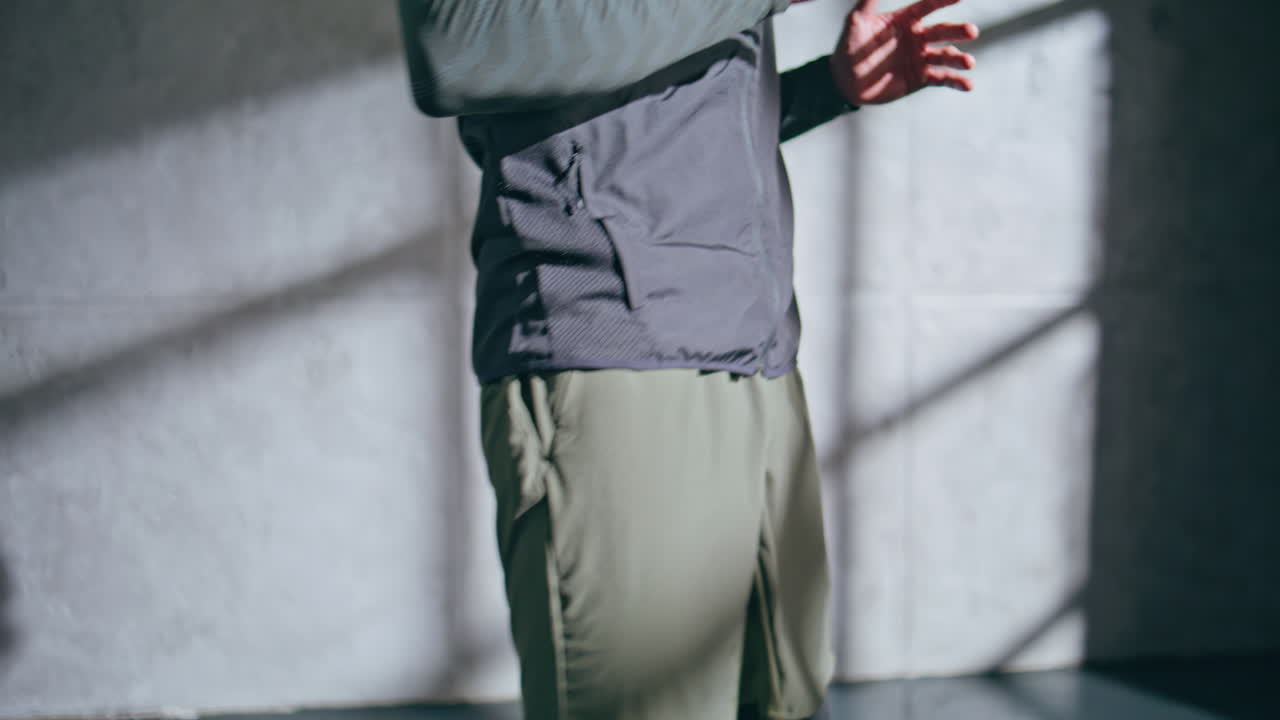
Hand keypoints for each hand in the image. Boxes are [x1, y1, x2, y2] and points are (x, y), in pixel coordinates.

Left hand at [831, 0, 979, 105]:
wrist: (845, 81)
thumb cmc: (849, 47)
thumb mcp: (856, 22)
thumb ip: (868, 1)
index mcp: (905, 20)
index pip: (928, 7)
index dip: (943, 1)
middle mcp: (917, 37)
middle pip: (942, 31)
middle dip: (958, 31)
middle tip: (971, 31)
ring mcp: (921, 58)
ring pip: (945, 55)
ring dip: (959, 58)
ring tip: (969, 62)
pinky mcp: (921, 78)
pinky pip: (942, 78)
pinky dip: (956, 81)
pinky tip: (968, 85)